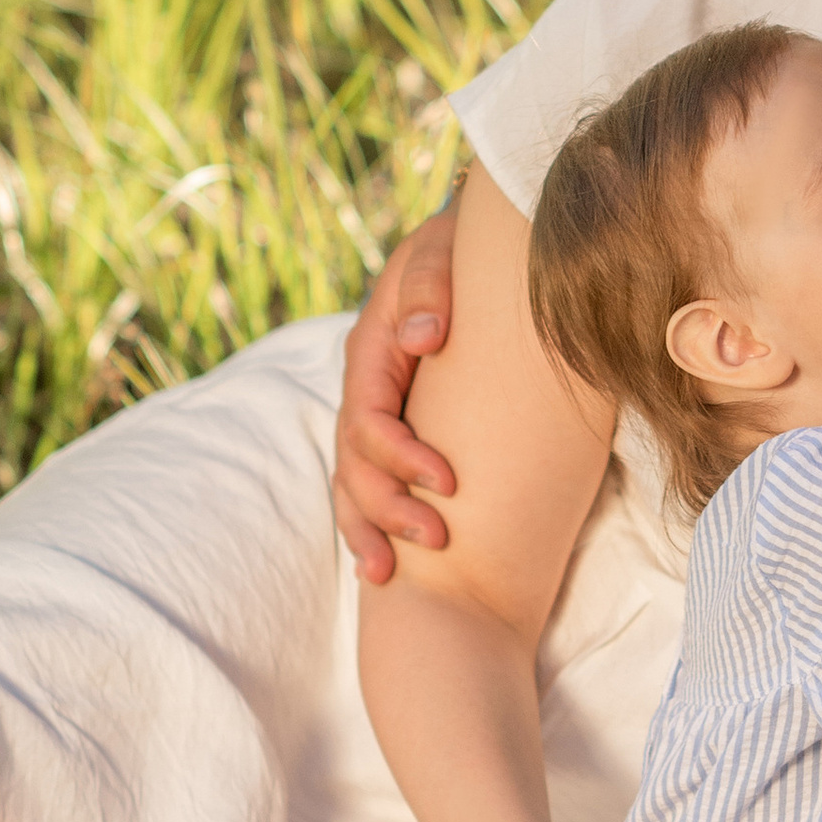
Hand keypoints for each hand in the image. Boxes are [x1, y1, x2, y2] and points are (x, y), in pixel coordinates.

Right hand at [333, 204, 459, 579]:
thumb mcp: (442, 250)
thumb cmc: (460, 249)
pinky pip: (367, 482)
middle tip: (438, 538)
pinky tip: (381, 564)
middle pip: (354, 463)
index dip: (402, 458)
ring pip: (351, 481)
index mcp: (371, 351)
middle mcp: (365, 389)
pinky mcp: (396, 428)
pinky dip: (368, 522)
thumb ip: (431, 286)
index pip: (369, 420)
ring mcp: (375, 412)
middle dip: (388, 507)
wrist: (469, 249)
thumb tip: (422, 337)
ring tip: (388, 572)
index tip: (450, 483)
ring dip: (368, 527)